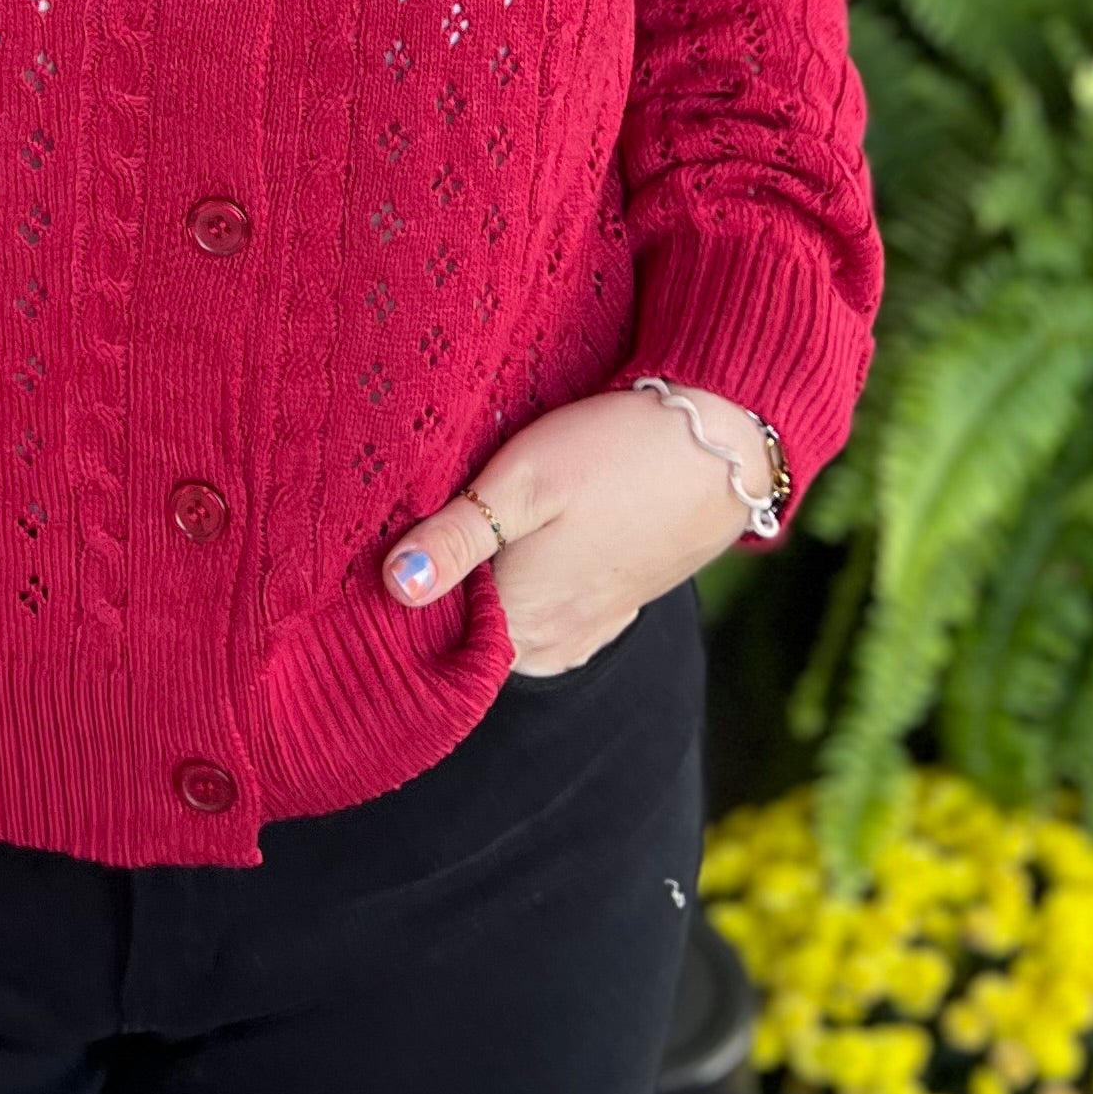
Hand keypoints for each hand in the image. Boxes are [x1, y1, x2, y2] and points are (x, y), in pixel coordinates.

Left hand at [380, 386, 759, 674]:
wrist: (720, 449)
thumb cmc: (613, 453)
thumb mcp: (522, 481)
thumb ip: (457, 539)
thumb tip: (394, 587)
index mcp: (518, 622)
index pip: (429, 645)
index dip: (397, 603)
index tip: (372, 560)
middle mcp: (549, 644)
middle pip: (464, 640)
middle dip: (434, 599)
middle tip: (408, 535)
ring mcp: (584, 631)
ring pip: (506, 628)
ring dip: (479, 593)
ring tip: (460, 534)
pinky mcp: (608, 610)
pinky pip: (545, 618)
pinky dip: (523, 591)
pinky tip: (516, 546)